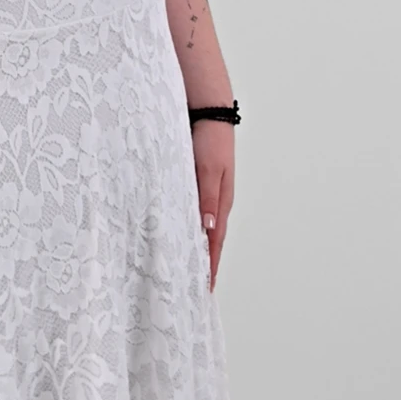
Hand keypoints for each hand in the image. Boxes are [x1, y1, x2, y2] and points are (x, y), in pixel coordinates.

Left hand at [191, 119, 233, 291]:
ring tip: (188, 268)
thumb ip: (207, 198)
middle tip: (196, 287)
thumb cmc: (210, 139)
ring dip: (197, 247)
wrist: (207, 110)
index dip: (210, 266)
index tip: (205, 289)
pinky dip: (188, 228)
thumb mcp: (208, 169)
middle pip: (211, 239)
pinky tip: (179, 233)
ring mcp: (207, 192)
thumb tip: (207, 228)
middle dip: (205, 263)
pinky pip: (193, 212)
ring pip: (202, 227)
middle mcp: (216, 201)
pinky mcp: (195, 183)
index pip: (215, 242)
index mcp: (221, 201)